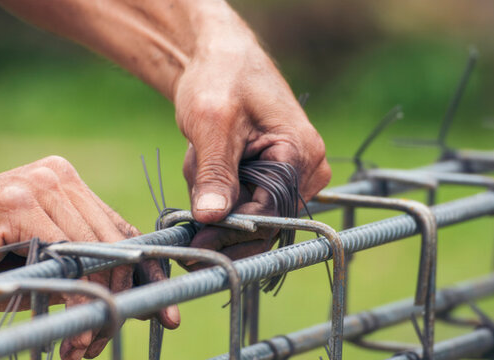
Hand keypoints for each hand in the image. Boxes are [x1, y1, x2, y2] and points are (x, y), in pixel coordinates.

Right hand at [0, 156, 178, 358]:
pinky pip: (63, 255)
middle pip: (114, 243)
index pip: (121, 231)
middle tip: (104, 343)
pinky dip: (71, 295)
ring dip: (94, 305)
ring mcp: (38, 186)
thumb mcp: (34, 259)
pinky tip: (70, 323)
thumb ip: (75, 264)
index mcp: (66, 182)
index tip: (166, 312)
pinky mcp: (17, 205)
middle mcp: (58, 176)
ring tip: (82, 347)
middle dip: (119, 298)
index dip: (146, 274)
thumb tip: (126, 295)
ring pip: (93, 252)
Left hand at [175, 40, 330, 260]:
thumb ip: (214, 172)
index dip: (231, 234)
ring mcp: (297, 176)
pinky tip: (205, 160)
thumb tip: (212, 218)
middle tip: (184, 205)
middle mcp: (309, 170)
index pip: (270, 214)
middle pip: (264, 223)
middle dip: (220, 215)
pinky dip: (219, 191)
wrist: (221, 59)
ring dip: (216, 199)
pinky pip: (247, 203)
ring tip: (197, 159)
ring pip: (251, 216)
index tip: (193, 246)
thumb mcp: (211, 123)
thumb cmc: (220, 79)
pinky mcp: (278, 179)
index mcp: (301, 153)